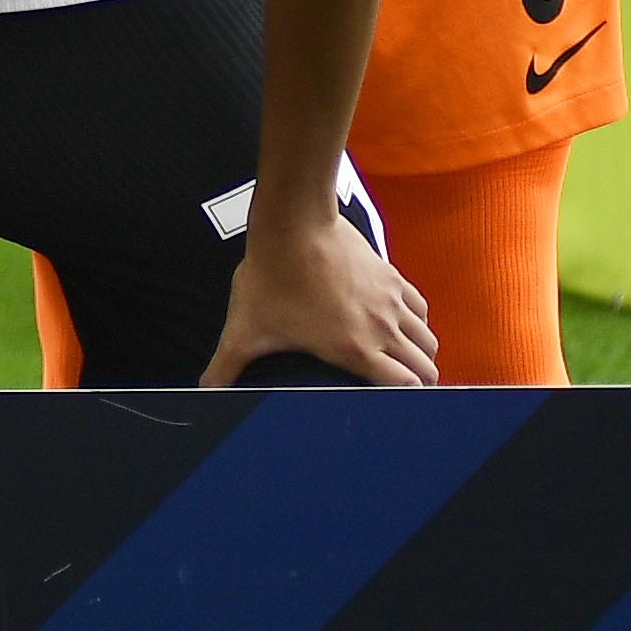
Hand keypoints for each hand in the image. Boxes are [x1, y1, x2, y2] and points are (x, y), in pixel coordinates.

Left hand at [210, 202, 438, 388]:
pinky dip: (418, 321)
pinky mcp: (391, 275)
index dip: (405, 399)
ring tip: (407, 361)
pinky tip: (402, 324)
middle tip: (405, 389)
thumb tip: (203, 389)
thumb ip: (226, 365)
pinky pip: (420, 306)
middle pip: (425, 366)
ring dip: (421, 353)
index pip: (405, 387)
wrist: (292, 224)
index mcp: (356, 349)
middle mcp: (383, 328)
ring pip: (427, 338)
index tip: (395, 406)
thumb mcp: (246, 329)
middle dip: (419, 382)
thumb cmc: (270, 277)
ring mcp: (391, 300)